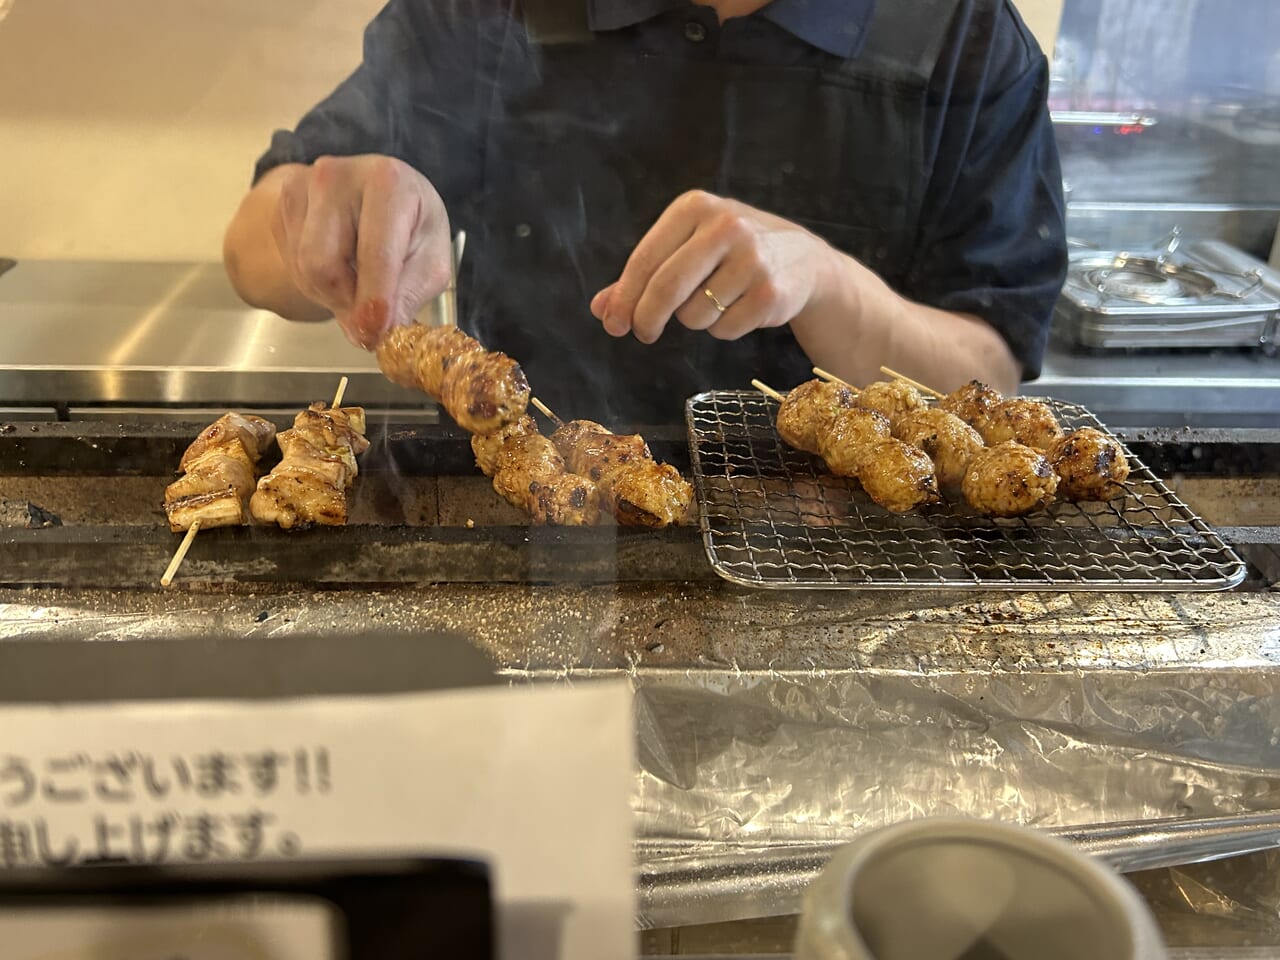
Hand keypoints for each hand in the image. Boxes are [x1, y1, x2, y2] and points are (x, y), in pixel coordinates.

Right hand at [271, 155, 452, 347]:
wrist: (383, 196)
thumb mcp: (430, 263)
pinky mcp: (283, 204)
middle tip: (370, 319)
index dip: (373, 300)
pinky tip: (339, 269)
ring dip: (332, 297)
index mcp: (387, 182)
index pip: (375, 252)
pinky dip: (316, 283)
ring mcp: (302, 186)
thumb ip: (407, 296)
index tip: (374, 332)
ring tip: (359, 285)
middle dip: (348, 304)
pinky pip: (291, 264)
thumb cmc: (412, 227)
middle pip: (325, 266)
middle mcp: (337, 175)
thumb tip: (376, 332)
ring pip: (304, 270)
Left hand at [590, 190, 839, 343]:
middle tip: (642, 334)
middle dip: (647, 318)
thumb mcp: (687, 248)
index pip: (645, 259)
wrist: (803, 260)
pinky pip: (723, 329)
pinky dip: (722, 329)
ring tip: (716, 300)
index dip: (624, 297)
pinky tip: (739, 308)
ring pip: (694, 314)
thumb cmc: (731, 252)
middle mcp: (726, 226)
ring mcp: (752, 259)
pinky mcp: (769, 293)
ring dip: (695, 319)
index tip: (613, 323)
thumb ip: (643, 276)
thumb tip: (601, 308)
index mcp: (696, 207)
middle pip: (667, 287)